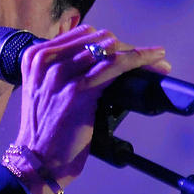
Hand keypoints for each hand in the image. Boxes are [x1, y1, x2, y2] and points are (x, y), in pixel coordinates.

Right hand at [12, 25, 170, 193]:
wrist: (37, 159)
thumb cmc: (44, 129)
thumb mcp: (43, 89)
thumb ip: (62, 70)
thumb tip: (101, 60)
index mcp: (35, 56)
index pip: (82, 34)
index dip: (108, 39)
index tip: (124, 48)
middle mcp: (46, 61)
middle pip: (97, 39)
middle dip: (125, 46)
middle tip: (147, 58)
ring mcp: (61, 75)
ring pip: (109, 50)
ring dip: (139, 53)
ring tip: (157, 61)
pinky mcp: (78, 91)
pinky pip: (116, 66)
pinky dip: (140, 61)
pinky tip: (155, 63)